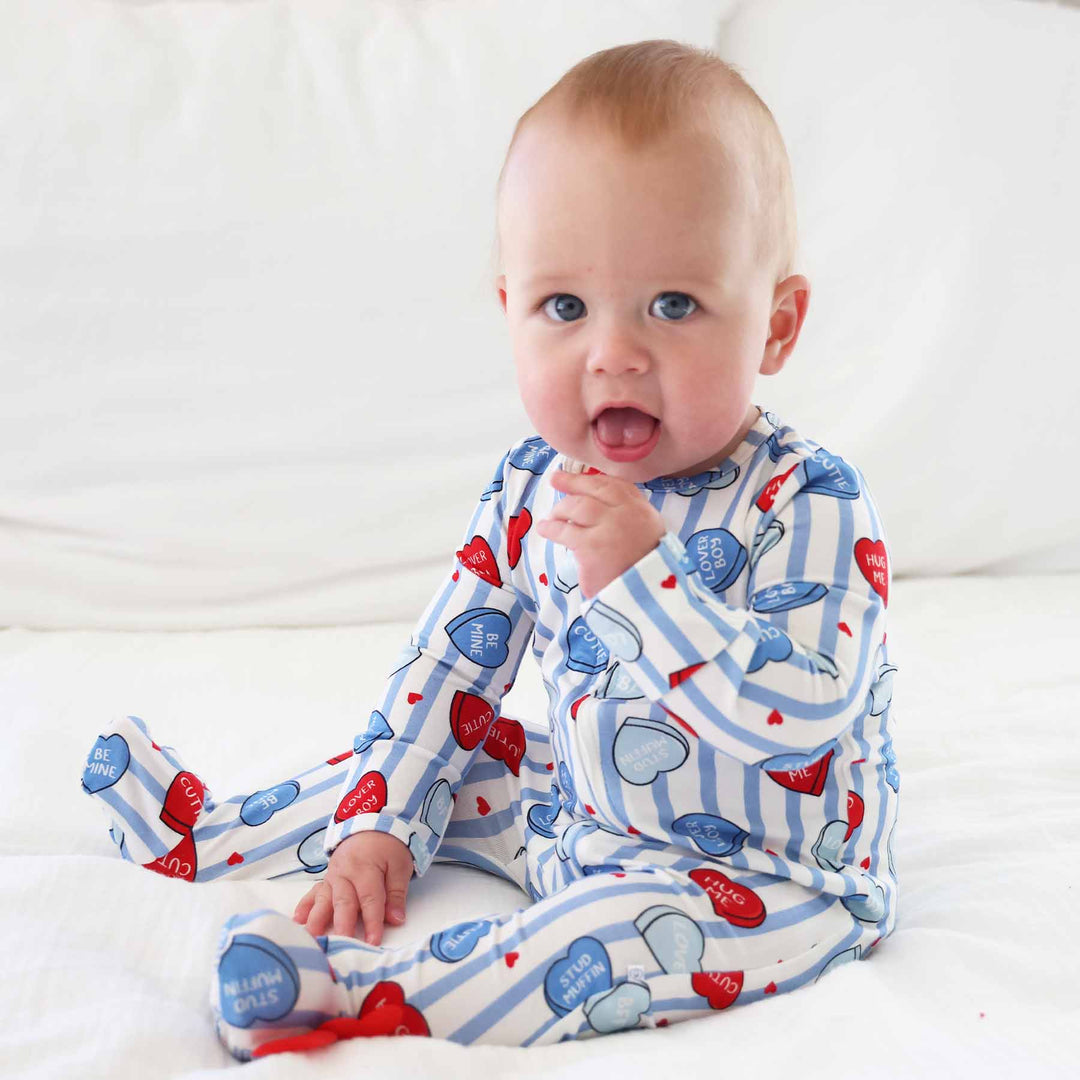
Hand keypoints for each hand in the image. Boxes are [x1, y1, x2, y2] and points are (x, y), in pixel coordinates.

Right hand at [293, 830, 412, 942]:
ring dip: (317, 917)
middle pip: (344, 902)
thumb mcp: (400, 866)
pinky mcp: (326, 878)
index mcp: (366, 869)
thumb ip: (396, 894)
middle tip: (340, 943)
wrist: (371, 824)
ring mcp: (333, 875)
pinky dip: (305, 905)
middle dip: (342, 924)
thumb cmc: (389, 847)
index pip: (370, 900)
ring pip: (325, 898)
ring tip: (311, 935)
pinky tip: (297, 919)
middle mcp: (346, 873)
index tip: (373, 942)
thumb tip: (396, 919)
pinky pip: (314, 892)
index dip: (373, 922)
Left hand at [537, 469, 665, 598]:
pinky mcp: (591, 546)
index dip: (593, 480)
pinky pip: (565, 531)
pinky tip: (545, 529)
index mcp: (644, 512)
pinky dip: (551, 528)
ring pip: (578, 506)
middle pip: (595, 490)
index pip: (617, 486)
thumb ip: (629, 520)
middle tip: (556, 479)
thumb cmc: (644, 572)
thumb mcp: (648, 538)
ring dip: (561, 509)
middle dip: (573, 482)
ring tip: (551, 517)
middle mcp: (628, 515)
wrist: (648, 599)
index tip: (578, 478)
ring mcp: (609, 529)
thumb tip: (598, 505)